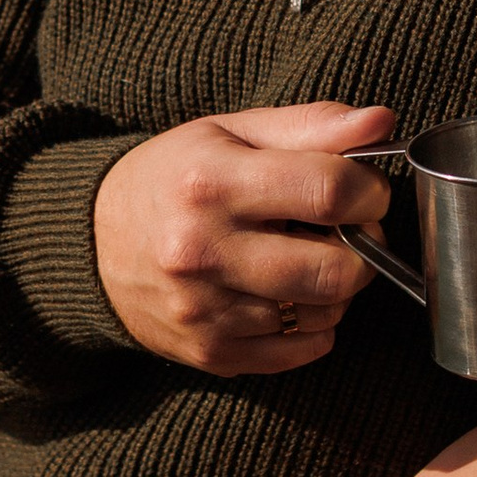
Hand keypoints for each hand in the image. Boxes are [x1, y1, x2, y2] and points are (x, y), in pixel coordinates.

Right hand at [91, 103, 393, 375]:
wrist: (92, 243)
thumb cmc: (175, 177)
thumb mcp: (232, 132)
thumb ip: (312, 125)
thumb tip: (383, 123)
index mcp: (211, 182)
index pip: (331, 191)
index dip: (370, 191)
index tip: (364, 189)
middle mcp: (204, 251)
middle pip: (338, 269)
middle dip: (364, 247)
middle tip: (346, 229)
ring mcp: (206, 311)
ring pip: (326, 313)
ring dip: (337, 287)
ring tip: (307, 256)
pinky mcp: (212, 353)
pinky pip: (305, 350)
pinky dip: (314, 324)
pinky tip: (288, 293)